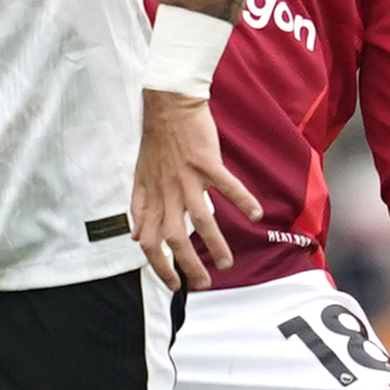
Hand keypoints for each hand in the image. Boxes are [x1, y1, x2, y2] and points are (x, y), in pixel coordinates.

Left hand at [130, 90, 260, 290]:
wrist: (167, 106)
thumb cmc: (155, 143)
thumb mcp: (139, 179)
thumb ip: (138, 210)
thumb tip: (135, 238)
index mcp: (151, 198)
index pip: (149, 242)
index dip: (159, 266)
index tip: (173, 283)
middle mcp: (167, 192)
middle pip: (175, 238)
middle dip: (188, 265)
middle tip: (203, 283)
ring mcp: (187, 178)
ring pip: (201, 219)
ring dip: (214, 243)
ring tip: (226, 262)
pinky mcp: (206, 162)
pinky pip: (226, 185)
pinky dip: (241, 200)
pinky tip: (254, 214)